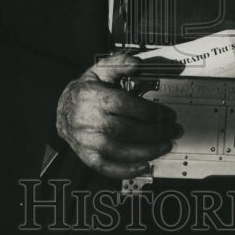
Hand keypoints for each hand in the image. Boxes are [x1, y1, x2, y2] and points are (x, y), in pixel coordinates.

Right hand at [56, 52, 182, 178]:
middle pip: (125, 130)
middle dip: (154, 132)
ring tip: (164, 146)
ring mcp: (87, 140)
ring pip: (119, 151)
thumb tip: (137, 64)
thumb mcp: (100, 70)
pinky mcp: (87, 155)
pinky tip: (144, 166)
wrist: (62, 108)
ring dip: (146, 151)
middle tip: (172, 130)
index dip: (149, 112)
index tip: (167, 114)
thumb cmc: (85, 90)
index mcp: (94, 97)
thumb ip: (120, 64)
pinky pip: (106, 167)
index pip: (125, 106)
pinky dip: (126, 170)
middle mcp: (89, 120)